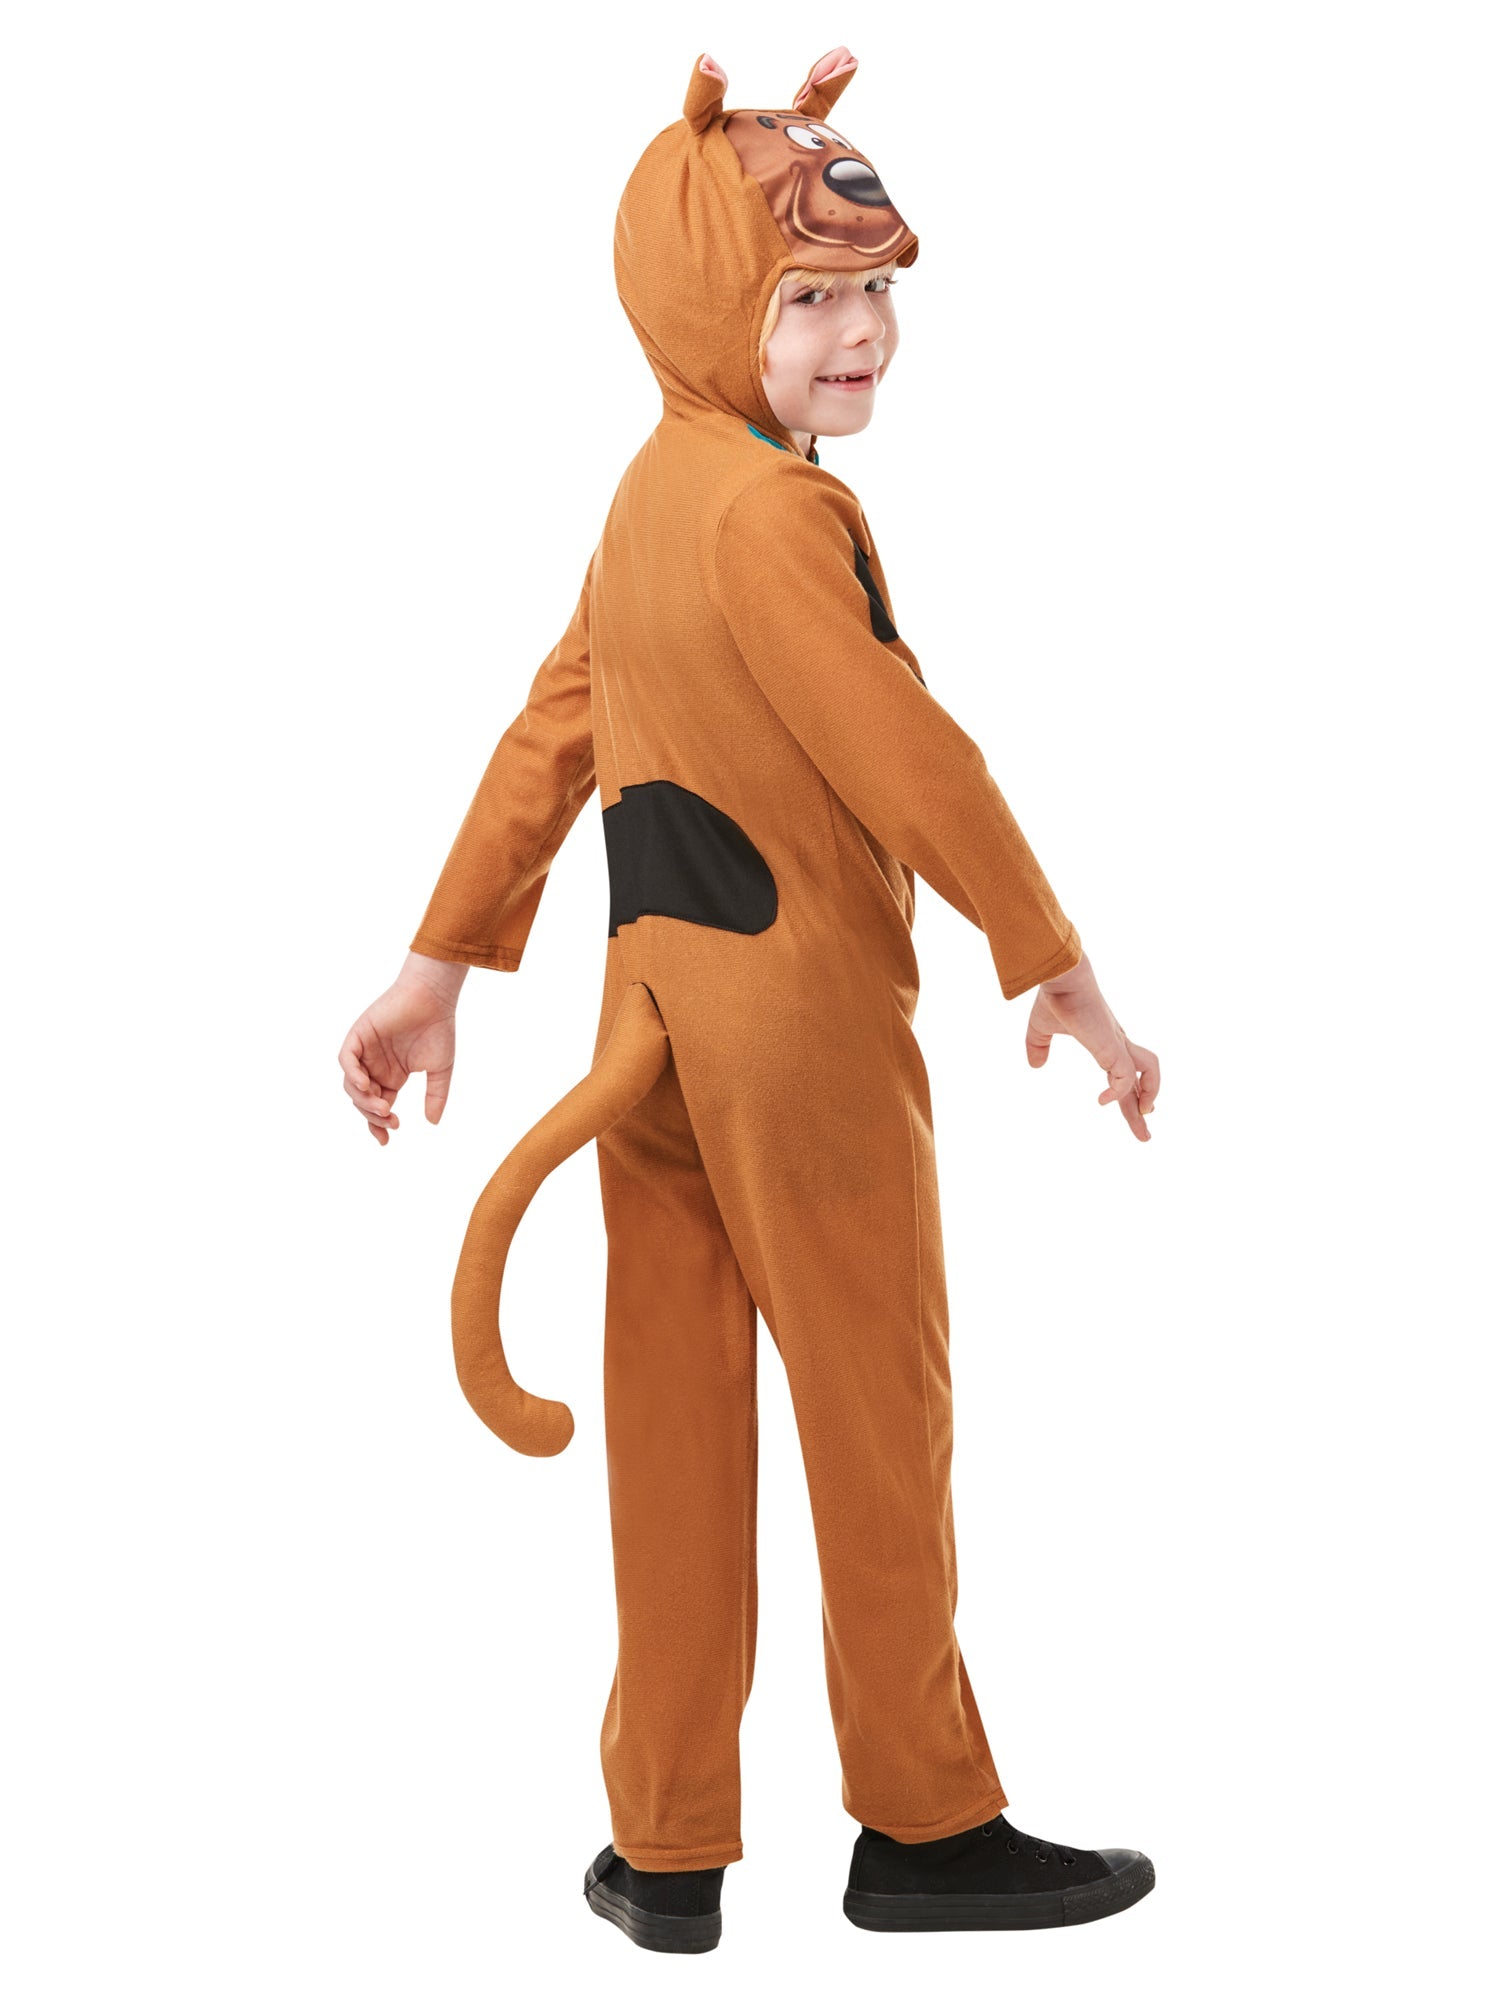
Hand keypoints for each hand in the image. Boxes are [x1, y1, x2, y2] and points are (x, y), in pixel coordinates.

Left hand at [338, 952, 468, 1145]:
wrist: (434, 998)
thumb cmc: (439, 1029)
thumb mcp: (440, 1070)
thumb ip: (436, 1096)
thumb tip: (432, 1123)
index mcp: (392, 1076)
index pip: (378, 1106)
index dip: (379, 1124)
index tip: (386, 1140)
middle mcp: (375, 1066)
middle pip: (363, 1100)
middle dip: (373, 1115)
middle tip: (390, 1121)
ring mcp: (365, 1051)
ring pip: (352, 1084)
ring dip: (363, 1099)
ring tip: (382, 1107)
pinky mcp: (359, 1035)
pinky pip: (346, 1059)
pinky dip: (352, 1074)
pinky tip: (365, 1086)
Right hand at [1025, 949, 1158, 1141]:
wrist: (1061, 979)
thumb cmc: (1054, 998)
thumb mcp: (1040, 1030)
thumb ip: (1038, 1047)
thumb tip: (1036, 1066)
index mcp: (1106, 1042)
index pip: (1125, 1074)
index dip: (1128, 1095)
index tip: (1137, 1112)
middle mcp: (1117, 1045)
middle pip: (1142, 1080)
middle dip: (1141, 1110)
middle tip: (1145, 1137)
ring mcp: (1118, 1045)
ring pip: (1150, 1072)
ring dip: (1148, 1095)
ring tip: (1145, 1115)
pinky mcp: (1112, 1046)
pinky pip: (1124, 1077)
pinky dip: (1117, 1092)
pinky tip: (1102, 1100)